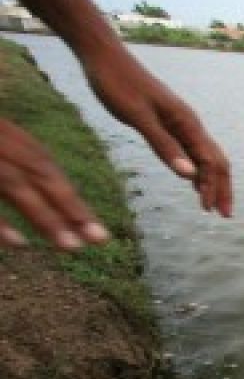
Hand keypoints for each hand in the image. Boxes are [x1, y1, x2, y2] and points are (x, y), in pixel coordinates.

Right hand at [0, 119, 110, 249]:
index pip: (43, 165)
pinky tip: (18, 244)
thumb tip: (45, 201)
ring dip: (43, 216)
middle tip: (100, 240)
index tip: (96, 228)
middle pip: (37, 173)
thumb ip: (12, 159)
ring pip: (12, 184)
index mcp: (1, 132)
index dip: (70, 195)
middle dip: (71, 207)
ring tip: (70, 246)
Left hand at [82, 50, 232, 216]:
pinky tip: (192, 180)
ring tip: (211, 204)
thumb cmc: (117, 83)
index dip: (213, 187)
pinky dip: (195, 169)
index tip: (208, 211)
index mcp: (186, 122)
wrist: (103, 56)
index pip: (210, 161)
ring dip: (211, 181)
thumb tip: (189, 175)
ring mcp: (178, 123)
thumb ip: (163, 144)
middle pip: (215, 160)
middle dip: (222, 188)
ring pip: (203, 157)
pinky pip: (189, 150)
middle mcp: (188, 123)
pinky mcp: (166, 122)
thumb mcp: (137, 116)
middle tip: (224, 215)